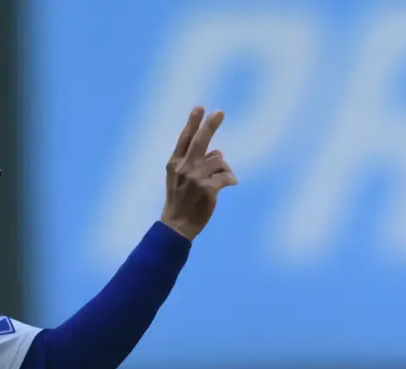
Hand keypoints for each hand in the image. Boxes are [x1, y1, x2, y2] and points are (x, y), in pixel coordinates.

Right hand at [160, 107, 237, 239]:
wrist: (177, 225)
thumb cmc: (181, 201)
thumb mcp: (179, 179)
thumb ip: (194, 163)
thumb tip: (217, 152)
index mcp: (174, 163)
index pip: (184, 139)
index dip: (192, 123)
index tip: (200, 108)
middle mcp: (184, 167)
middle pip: (200, 141)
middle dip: (210, 126)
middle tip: (219, 112)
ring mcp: (195, 177)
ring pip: (219, 160)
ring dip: (225, 168)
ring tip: (221, 180)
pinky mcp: (208, 188)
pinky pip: (227, 176)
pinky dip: (231, 179)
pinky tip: (230, 184)